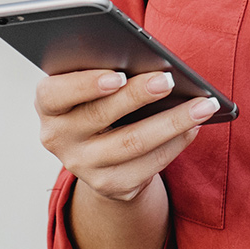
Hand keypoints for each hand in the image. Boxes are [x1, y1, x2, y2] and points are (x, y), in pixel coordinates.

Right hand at [36, 69, 220, 201]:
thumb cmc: (98, 100)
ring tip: (201, 105)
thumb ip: (105, 71)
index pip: (56, 94)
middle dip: (138, 95)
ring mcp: (83, 166)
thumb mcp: (90, 84)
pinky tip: (195, 126)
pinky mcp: (111, 185)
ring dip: (172, 122)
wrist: (98, 154)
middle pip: (100, 116)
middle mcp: (58, 138)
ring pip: (132, 144)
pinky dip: (176, 143)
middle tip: (169, 80)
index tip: (118, 75)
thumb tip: (150, 63)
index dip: (86, 85)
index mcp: (48, 104)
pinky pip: (149, 165)